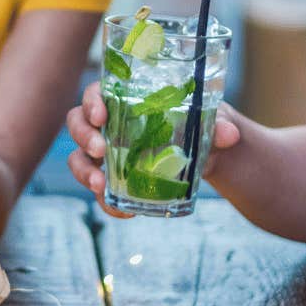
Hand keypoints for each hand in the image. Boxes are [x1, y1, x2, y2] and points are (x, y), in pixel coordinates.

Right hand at [65, 82, 239, 218]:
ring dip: (84, 171)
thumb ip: (217, 124)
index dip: (91, 102)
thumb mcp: (211, 119)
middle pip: (77, 123)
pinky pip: (99, 191)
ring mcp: (106, 153)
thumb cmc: (200, 124)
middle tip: (100, 149)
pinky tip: (124, 211)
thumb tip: (228, 134)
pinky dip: (106, 202)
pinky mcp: (113, 179)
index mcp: (125, 100)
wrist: (207, 154)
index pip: (96, 94)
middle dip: (83, 136)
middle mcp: (108, 125)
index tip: (101, 114)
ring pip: (78, 158)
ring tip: (100, 185)